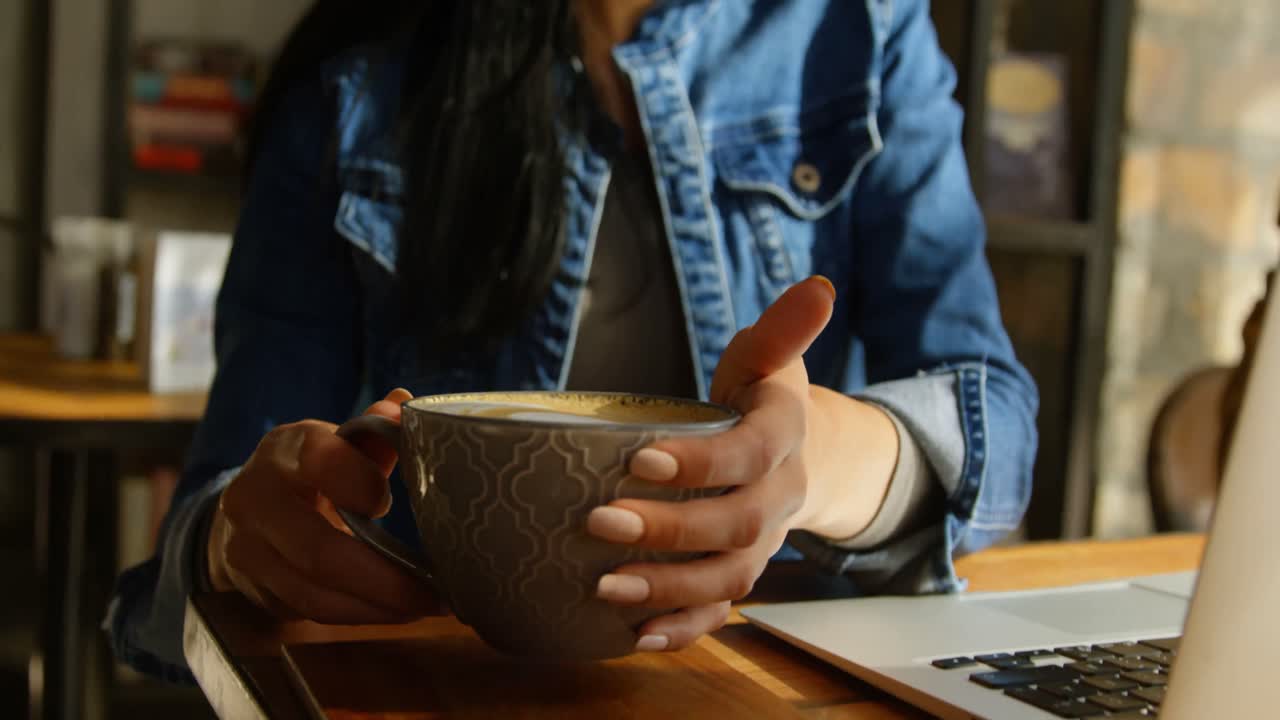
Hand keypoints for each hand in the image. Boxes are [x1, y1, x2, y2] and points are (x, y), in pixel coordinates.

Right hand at [206, 388, 437, 622]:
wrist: (248, 505)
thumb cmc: (312, 468)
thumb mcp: (336, 441)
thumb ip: (373, 430)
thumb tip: (404, 403)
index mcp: (285, 449)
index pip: (322, 462)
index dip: (362, 484)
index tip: (391, 502)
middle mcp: (255, 498)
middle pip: (317, 549)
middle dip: (384, 577)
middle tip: (438, 590)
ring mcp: (247, 548)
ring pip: (313, 590)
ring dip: (377, 606)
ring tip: (427, 605)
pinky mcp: (253, 586)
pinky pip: (309, 610)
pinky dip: (357, 615)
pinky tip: (395, 612)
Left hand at [586, 276, 850, 651]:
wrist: (796, 457)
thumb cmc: (761, 398)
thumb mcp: (768, 358)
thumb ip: (782, 330)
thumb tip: (818, 287)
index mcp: (782, 436)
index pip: (750, 454)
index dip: (702, 463)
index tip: (640, 460)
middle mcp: (778, 496)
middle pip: (737, 525)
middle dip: (670, 529)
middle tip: (601, 520)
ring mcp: (762, 541)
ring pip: (730, 577)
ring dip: (670, 588)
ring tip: (605, 586)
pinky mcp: (740, 571)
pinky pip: (722, 609)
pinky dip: (685, 628)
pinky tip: (637, 637)